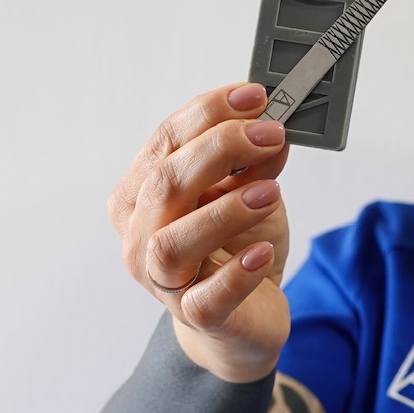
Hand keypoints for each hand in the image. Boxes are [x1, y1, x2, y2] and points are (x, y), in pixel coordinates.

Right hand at [107, 81, 291, 380]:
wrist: (243, 317)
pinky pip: (206, 299)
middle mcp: (140, 236)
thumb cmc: (235, 247)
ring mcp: (163, 281)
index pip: (164, 142)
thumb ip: (256, 166)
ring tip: (271, 192)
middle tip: (270, 134)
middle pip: (165, 185)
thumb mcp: (250, 195)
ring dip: (224, 211)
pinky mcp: (196, 317)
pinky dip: (235, 274)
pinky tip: (261, 252)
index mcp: (141, 195)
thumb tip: (273, 132)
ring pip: (173, 243)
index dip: (208, 114)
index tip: (254, 95)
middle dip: (218, 150)